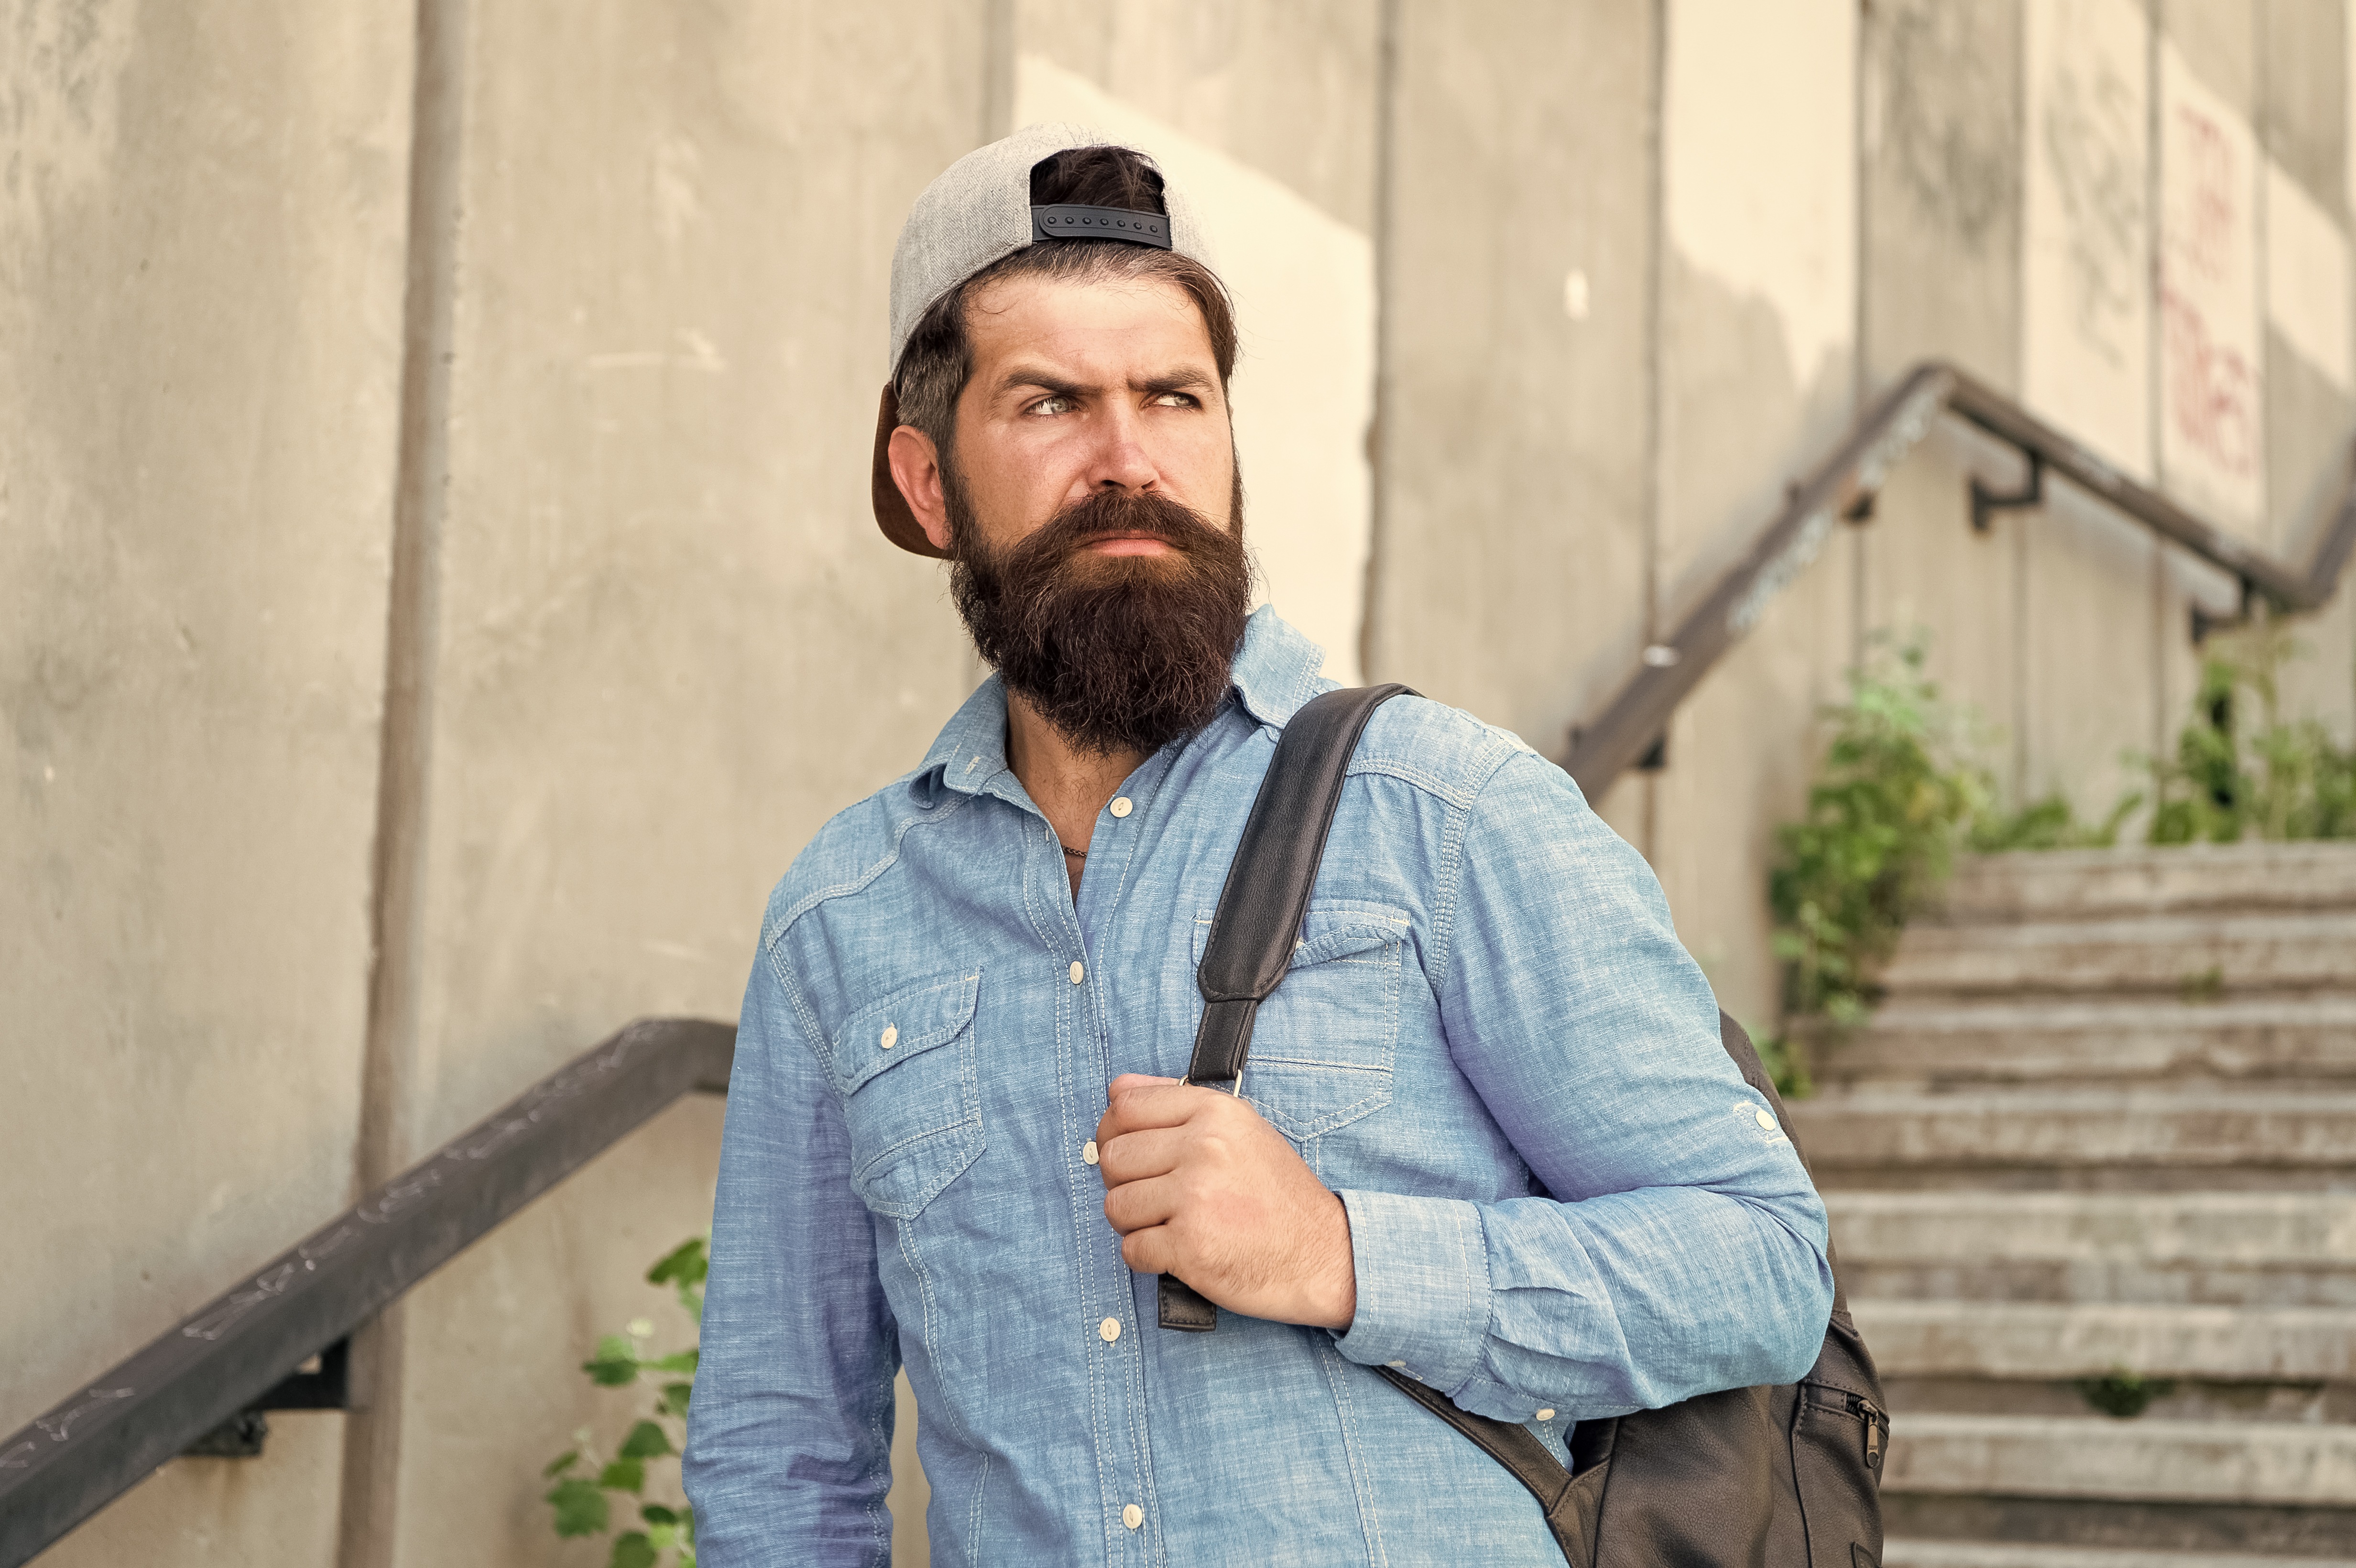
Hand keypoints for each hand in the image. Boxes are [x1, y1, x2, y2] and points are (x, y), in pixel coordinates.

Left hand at [1094, 1074, 1356, 1329]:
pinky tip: (1174, 1251)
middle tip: (1149, 1196)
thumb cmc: (1278, 1194)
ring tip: (1164, 1224)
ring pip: (1115, 1205)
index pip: (1125, 1107)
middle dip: (1121, 1182)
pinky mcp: (1190, 1247)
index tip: (1127, 1152)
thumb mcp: (1240, 1130)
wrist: (1321, 1254)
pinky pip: (1131, 1249)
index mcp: (1215, 1113)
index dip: (1112, 1132)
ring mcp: (1195, 1198)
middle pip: (1112, 1157)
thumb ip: (1176, 1103)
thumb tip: (1117, 1088)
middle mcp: (1204, 1149)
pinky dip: (1145, 1256)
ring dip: (1132, 1222)